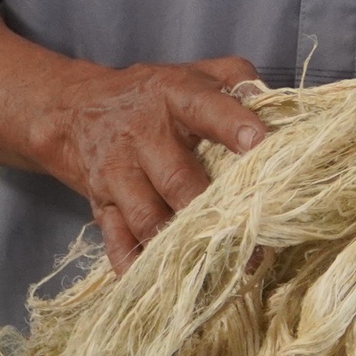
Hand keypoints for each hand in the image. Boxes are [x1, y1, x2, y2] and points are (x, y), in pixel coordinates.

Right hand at [27, 57, 270, 271]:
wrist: (75, 110)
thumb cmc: (155, 94)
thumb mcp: (196, 72)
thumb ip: (240, 79)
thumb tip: (280, 105)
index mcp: (174, 97)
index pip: (206, 108)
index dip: (234, 126)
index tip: (261, 145)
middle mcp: (143, 136)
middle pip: (178, 178)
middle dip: (214, 210)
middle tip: (253, 235)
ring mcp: (119, 174)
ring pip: (148, 216)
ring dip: (180, 245)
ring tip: (216, 268)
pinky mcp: (102, 206)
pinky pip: (116, 241)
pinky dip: (135, 265)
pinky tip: (158, 283)